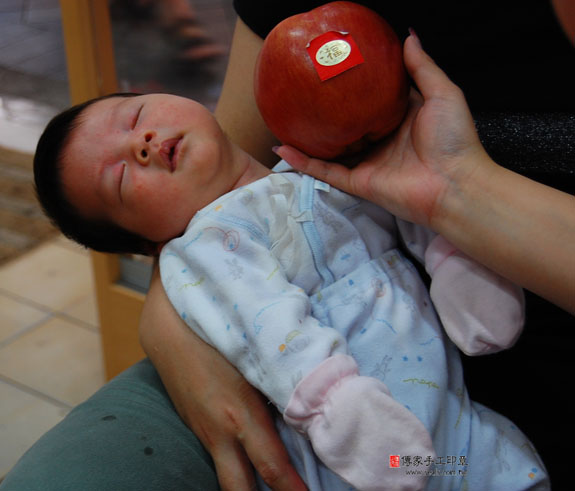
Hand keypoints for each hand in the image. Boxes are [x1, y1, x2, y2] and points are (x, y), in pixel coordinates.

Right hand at [140, 266, 306, 490]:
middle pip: (239, 489)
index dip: (291, 489)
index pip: (270, 464)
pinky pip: (218, 460)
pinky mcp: (196, 429)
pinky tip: (248, 471)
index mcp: (240, 414)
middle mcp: (220, 432)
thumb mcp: (252, 365)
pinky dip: (235, 472)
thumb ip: (275, 391)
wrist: (170, 335)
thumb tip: (303, 415)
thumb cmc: (218, 341)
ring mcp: (204, 433)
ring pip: (225, 479)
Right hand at [276, 32, 493, 228]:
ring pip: (330, 149)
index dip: (356, 85)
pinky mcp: (358, 182)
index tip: (338, 68)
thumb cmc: (453, 139)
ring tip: (285, 120)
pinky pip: (325, 171)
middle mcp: (380, 141)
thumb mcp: (442, 93)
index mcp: (399, 120)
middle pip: (346, 124)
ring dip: (307, 138)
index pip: (372, 100)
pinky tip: (283, 148)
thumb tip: (408, 36)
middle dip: (327, 111)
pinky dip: (303, 162)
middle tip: (304, 91)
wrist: (454, 184)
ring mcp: (367, 162)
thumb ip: (422, 67)